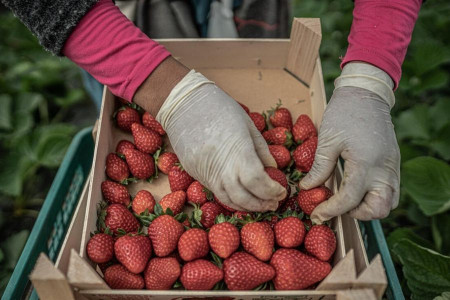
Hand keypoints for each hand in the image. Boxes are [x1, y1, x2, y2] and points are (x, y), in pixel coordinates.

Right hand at [156, 70, 286, 211]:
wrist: (183, 103)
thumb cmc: (219, 107)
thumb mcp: (247, 124)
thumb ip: (261, 149)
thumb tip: (273, 168)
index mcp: (237, 150)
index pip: (257, 181)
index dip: (272, 191)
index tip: (281, 190)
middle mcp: (220, 167)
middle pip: (243, 197)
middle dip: (262, 204)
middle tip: (274, 203)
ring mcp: (205, 172)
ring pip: (227, 200)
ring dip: (247, 206)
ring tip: (260, 204)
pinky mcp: (195, 173)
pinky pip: (216, 192)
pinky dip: (231, 199)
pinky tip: (242, 196)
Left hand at [300, 63, 399, 222]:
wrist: (366, 94)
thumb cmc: (344, 113)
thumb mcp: (327, 140)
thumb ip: (320, 167)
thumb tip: (307, 188)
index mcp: (365, 163)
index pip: (349, 199)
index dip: (331, 210)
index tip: (317, 215)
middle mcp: (384, 169)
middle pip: (378, 209)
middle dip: (355, 214)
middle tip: (335, 206)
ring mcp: (393, 167)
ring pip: (388, 203)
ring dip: (367, 208)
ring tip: (345, 199)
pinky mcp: (394, 164)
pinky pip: (391, 190)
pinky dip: (375, 197)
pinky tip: (356, 190)